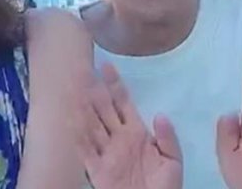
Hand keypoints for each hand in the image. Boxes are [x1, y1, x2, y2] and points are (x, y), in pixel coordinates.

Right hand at [74, 63, 181, 188]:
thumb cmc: (164, 188)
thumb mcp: (173, 162)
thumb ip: (168, 139)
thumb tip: (160, 115)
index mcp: (137, 132)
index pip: (122, 101)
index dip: (114, 83)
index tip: (105, 64)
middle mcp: (118, 138)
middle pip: (102, 108)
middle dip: (92, 88)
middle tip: (81, 69)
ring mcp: (106, 153)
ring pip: (91, 124)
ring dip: (81, 107)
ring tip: (72, 88)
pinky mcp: (97, 170)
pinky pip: (85, 150)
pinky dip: (77, 136)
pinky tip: (69, 121)